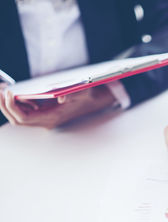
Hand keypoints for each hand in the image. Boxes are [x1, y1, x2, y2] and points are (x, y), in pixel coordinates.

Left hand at [0, 85, 115, 128]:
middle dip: (4, 106)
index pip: (24, 118)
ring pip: (18, 117)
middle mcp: (46, 121)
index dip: (12, 106)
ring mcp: (44, 119)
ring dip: (7, 106)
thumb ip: (72, 94)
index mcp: (53, 117)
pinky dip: (15, 104)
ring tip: (2, 90)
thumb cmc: (87, 96)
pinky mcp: (44, 114)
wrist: (95, 101)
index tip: (8, 92)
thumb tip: (61, 98)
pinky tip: (14, 93)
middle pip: (17, 119)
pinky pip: (24, 112)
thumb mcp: (82, 91)